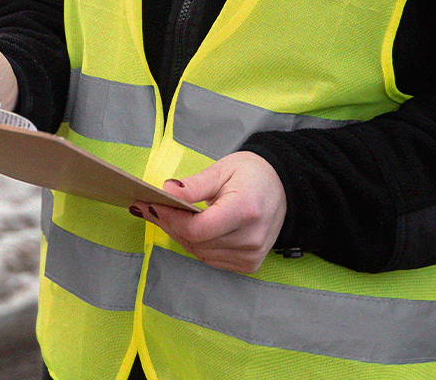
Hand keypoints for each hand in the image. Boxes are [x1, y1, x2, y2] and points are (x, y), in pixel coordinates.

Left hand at [133, 151, 286, 273]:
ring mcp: (251, 255)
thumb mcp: (221, 170)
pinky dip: (197, 245)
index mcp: (245, 211)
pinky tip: (191, 229)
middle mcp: (251, 239)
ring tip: (169, 216)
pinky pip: (211, 259)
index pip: (197, 229)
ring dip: (181, 236)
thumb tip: (166, 192)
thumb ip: (194, 185)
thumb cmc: (251, 175)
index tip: (152, 204)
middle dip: (170, 225)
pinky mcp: (250, 264)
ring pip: (200, 253)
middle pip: (196, 242)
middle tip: (153, 208)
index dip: (170, 219)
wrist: (282, 187)